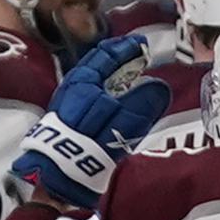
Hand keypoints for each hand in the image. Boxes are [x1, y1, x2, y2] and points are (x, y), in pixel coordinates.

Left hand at [12, 35, 172, 208]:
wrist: (59, 174)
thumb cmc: (91, 143)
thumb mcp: (124, 122)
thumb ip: (144, 102)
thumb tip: (160, 87)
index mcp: (83, 80)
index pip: (107, 54)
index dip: (126, 48)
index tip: (143, 44)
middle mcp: (71, 87)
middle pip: (97, 65)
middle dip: (119, 59)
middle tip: (139, 57)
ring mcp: (66, 103)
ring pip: (92, 81)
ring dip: (112, 76)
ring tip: (130, 77)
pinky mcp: (66, 120)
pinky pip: (88, 96)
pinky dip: (105, 92)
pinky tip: (114, 101)